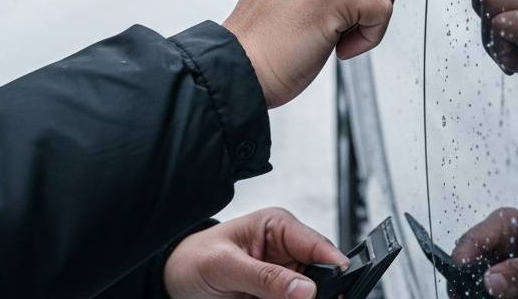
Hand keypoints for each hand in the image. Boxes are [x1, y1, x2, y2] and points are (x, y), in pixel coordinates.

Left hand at [164, 207, 346, 298]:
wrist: (175, 277)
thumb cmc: (196, 257)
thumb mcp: (227, 266)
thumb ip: (265, 277)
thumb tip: (305, 290)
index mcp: (278, 226)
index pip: (318, 245)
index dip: (335, 267)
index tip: (341, 291)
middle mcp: (286, 250)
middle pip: (320, 275)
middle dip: (319, 293)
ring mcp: (282, 276)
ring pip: (308, 295)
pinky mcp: (276, 296)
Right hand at [450, 207, 517, 298]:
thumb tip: (490, 281)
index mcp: (505, 224)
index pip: (474, 239)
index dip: (462, 261)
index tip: (461, 285)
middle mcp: (494, 243)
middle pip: (466, 263)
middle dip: (465, 283)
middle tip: (468, 297)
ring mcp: (493, 266)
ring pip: (470, 282)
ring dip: (474, 293)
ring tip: (487, 298)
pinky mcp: (497, 286)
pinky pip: (482, 294)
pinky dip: (484, 298)